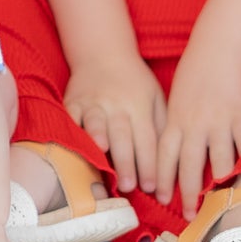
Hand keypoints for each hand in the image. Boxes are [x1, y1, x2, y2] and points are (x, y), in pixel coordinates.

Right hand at [63, 55, 166, 194]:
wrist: (103, 52)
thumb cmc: (135, 81)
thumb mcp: (156, 97)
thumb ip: (161, 126)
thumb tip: (169, 161)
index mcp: (140, 105)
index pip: (147, 139)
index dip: (150, 165)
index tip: (153, 189)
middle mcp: (116, 104)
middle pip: (122, 136)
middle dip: (126, 162)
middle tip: (129, 186)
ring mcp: (93, 102)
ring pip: (96, 125)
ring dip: (99, 144)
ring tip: (102, 163)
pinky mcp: (73, 102)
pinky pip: (71, 118)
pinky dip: (72, 132)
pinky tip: (74, 147)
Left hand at [155, 46, 240, 218]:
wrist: (219, 48)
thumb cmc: (196, 72)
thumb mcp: (177, 98)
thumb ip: (176, 124)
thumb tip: (173, 151)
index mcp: (176, 119)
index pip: (164, 157)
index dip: (162, 180)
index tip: (160, 198)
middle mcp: (195, 125)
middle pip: (190, 167)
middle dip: (188, 195)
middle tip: (189, 215)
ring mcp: (220, 123)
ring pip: (219, 163)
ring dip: (220, 187)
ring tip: (220, 203)